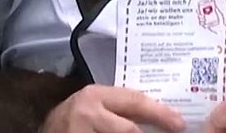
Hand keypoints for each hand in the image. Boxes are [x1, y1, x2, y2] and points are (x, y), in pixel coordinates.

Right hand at [41, 85, 185, 132]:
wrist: (46, 132)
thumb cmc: (75, 120)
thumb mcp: (95, 106)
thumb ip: (118, 108)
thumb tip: (158, 117)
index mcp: (95, 96)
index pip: (133, 101)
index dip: (159, 113)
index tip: (179, 123)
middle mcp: (88, 113)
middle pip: (129, 129)